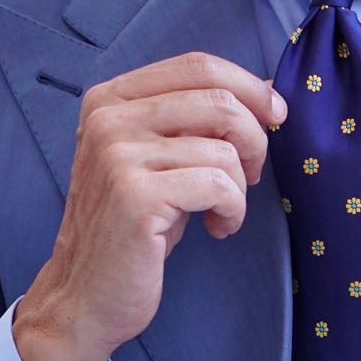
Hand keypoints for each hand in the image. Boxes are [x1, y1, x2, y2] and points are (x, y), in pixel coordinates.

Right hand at [15, 53, 286, 360]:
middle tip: (251, 176)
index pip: (197, 65)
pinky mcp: (137, 195)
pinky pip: (219, 185)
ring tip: (222, 213)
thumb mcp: (156, 162)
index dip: (248, 87)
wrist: (85, 295)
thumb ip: (192, 124)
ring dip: (239, 188)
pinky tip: (216, 228)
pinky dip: (232, 210)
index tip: (274, 116)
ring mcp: (119, 155)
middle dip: (254, 140)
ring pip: (224, 149)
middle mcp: (109, 118)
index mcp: (111, 99)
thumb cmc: (132, 230)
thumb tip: (266, 97)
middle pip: (218, 99)